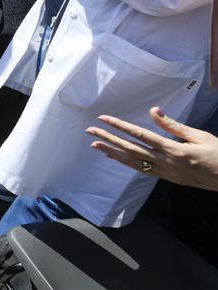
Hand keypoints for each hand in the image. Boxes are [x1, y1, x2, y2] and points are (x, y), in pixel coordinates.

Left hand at [87, 107, 217, 191]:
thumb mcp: (199, 136)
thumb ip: (174, 125)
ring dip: (113, 153)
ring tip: (96, 145)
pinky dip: (126, 163)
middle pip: (131, 149)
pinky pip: (142, 170)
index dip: (120, 126)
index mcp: (174, 150)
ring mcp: (166, 173)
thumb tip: (154, 111)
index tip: (104, 119)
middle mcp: (166, 163)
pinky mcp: (168, 178)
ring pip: (133, 162)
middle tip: (90, 131)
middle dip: (109, 139)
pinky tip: (116, 157)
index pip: (140, 135)